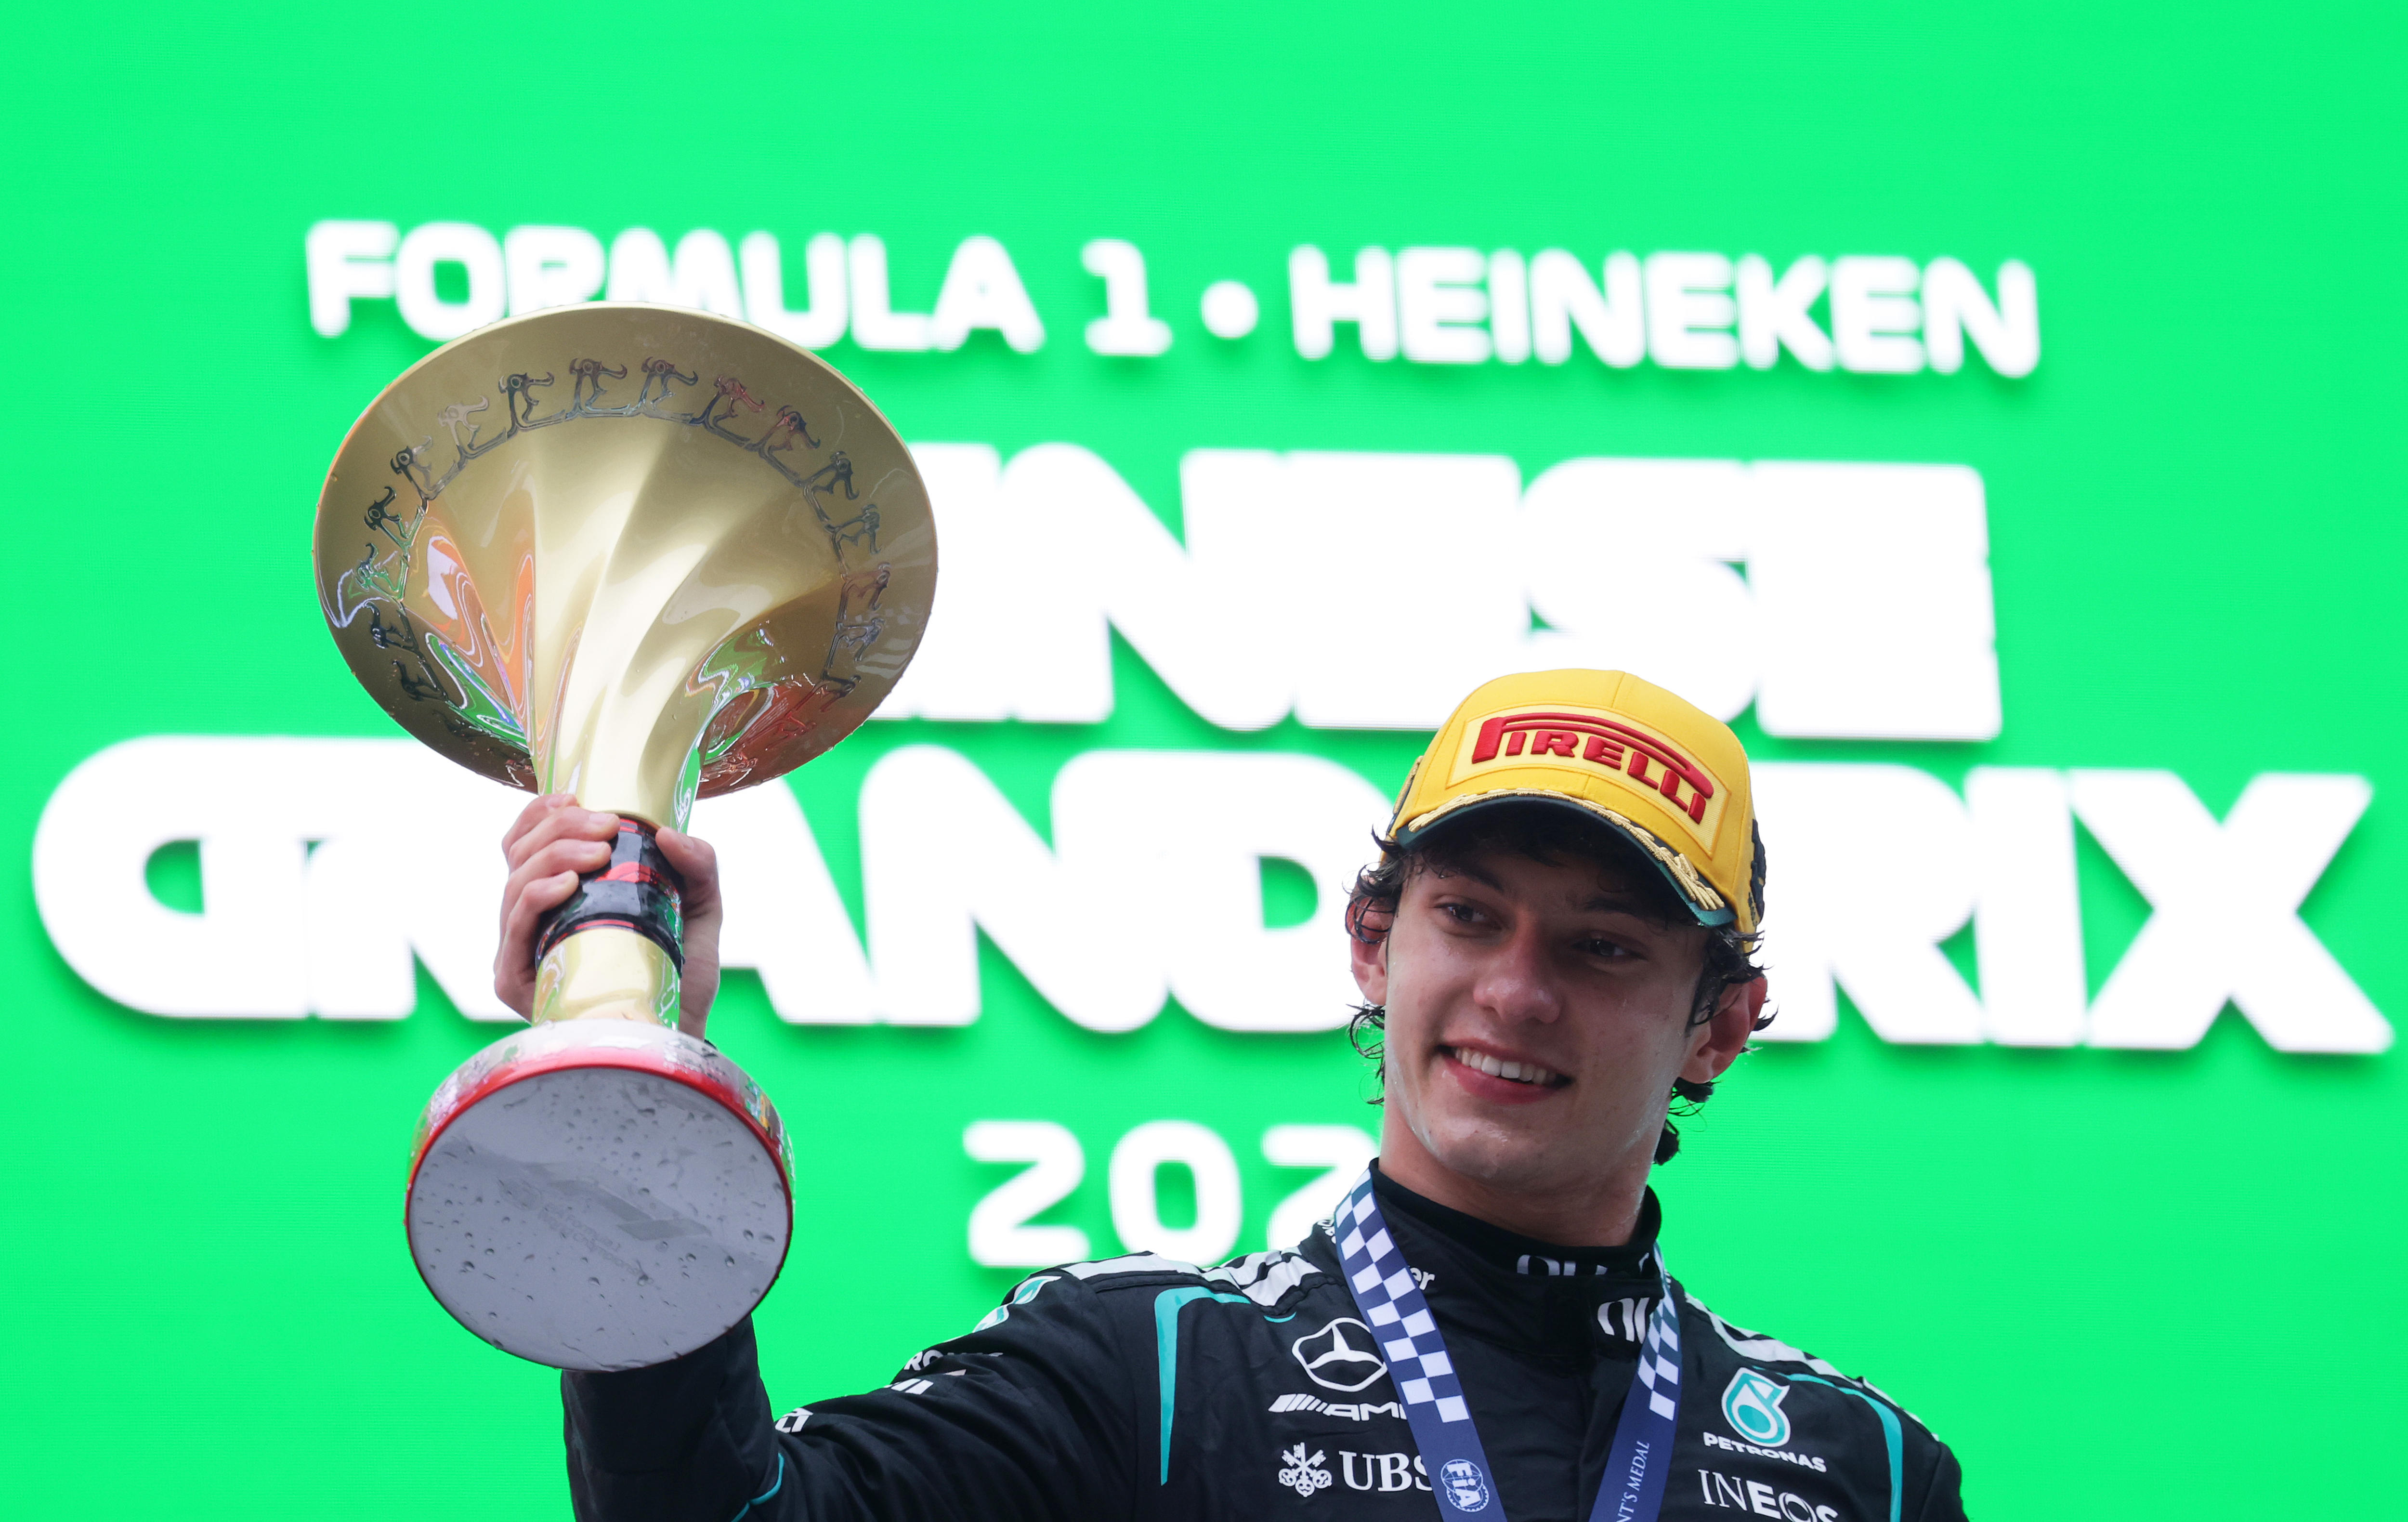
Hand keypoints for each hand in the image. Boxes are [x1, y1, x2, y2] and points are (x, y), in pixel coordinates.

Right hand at [495, 794, 724, 1038]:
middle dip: (560, 828)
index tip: (576, 797)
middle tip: (607, 826)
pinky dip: (537, 895)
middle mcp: (534, 920)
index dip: (542, 813)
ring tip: (597, 850)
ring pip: (515, 883)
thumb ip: (697, 866)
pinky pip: (517, 925)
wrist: (679, 1033)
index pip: (528, 843)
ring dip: (554, 855)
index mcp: (561, 896)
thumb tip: (669, 833)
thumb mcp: (698, 909)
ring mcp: (521, 950)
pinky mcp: (516, 981)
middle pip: (519, 854)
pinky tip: (569, 884)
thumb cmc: (681, 973)